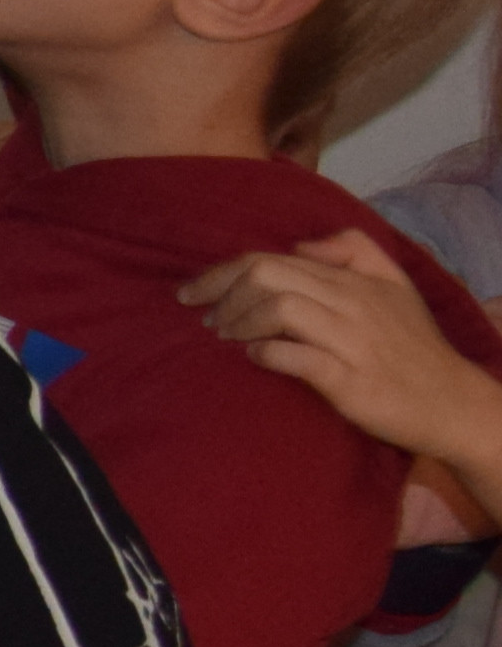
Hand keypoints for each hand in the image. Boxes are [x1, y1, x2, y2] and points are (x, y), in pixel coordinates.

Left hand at [187, 232, 501, 477]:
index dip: (223, 272)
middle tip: (205, 317)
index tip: (194, 293)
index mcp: (353, 281)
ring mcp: (351, 341)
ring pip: (279, 308)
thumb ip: (354, 250)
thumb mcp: (396, 285)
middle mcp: (351, 303)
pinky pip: (298, 358)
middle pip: (267, 276)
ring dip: (239, 321)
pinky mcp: (351, 381)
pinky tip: (255, 359)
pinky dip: (266, 354)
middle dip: (220, 292)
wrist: (451, 402)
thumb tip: (299, 244)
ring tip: (226, 338)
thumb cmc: (412, 346)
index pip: (272, 259)